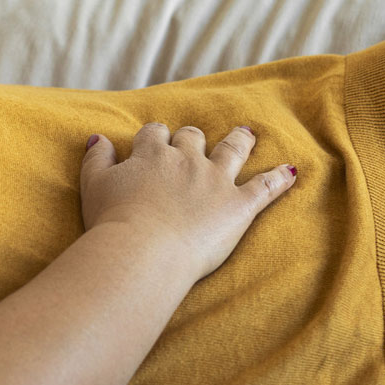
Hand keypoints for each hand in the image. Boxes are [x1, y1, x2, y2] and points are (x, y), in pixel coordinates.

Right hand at [80, 124, 295, 278]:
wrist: (142, 250)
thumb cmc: (112, 222)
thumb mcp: (93, 186)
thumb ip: (97, 159)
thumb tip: (99, 138)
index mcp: (152, 154)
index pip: (155, 134)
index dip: (155, 137)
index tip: (154, 142)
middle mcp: (186, 160)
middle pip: (192, 138)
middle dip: (192, 138)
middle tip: (194, 139)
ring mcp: (215, 181)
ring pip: (232, 150)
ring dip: (240, 141)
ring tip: (247, 134)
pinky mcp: (239, 206)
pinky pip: (266, 187)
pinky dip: (280, 179)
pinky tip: (291, 171)